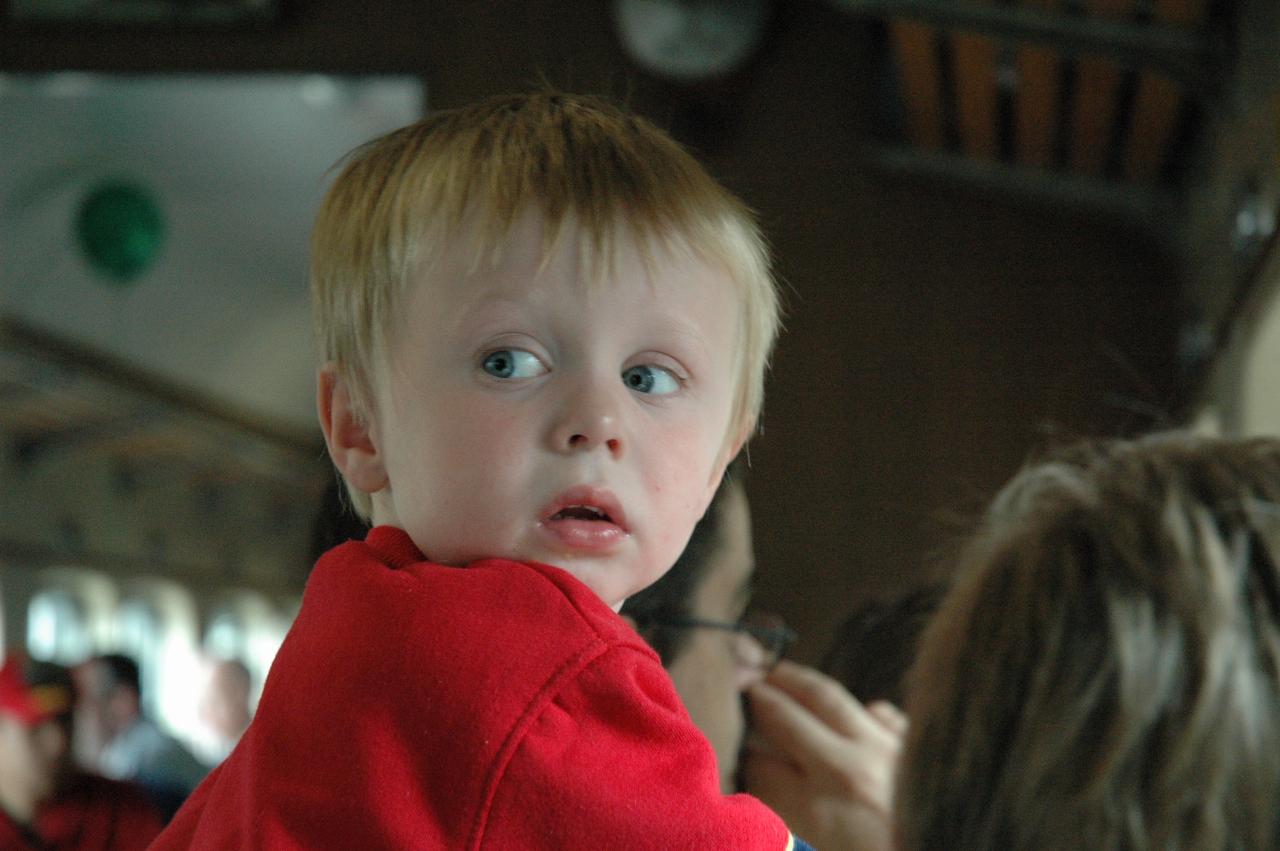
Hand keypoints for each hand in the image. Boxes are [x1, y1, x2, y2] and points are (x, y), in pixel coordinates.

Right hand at [741, 660, 904, 850]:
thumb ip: (793, 829)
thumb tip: (768, 785)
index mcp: (818, 813)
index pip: (758, 767)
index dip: (738, 755)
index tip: (727, 745)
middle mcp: (848, 771)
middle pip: (784, 716)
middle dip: (755, 701)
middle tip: (737, 687)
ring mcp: (889, 755)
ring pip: (831, 699)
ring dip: (797, 682)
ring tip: (777, 674)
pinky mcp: (923, 755)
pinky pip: (885, 716)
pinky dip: (866, 712)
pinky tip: (860, 713)